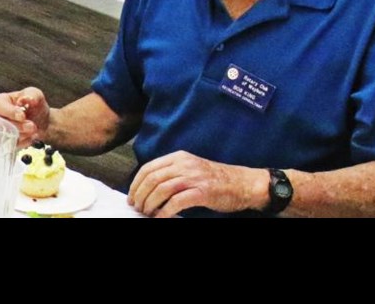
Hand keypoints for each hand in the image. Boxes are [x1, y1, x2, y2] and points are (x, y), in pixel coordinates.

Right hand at [0, 87, 50, 146]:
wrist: (42, 122)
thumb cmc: (35, 106)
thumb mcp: (36, 95)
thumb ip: (32, 95)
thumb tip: (25, 99)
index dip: (10, 112)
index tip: (22, 116)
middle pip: (1, 123)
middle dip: (18, 126)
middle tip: (32, 126)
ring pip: (5, 136)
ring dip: (22, 135)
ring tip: (34, 130)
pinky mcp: (3, 143)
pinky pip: (10, 145)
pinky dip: (23, 143)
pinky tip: (31, 137)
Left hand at [127, 150, 266, 216]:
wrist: (242, 183)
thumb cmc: (216, 179)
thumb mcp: (191, 168)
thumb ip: (172, 173)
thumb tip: (148, 188)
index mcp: (178, 157)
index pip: (148, 168)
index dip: (136, 184)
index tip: (132, 196)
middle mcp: (184, 165)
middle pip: (152, 179)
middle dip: (140, 195)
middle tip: (137, 207)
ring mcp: (193, 178)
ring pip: (161, 190)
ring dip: (150, 204)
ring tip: (147, 213)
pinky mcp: (201, 192)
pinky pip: (176, 202)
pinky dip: (164, 212)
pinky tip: (160, 217)